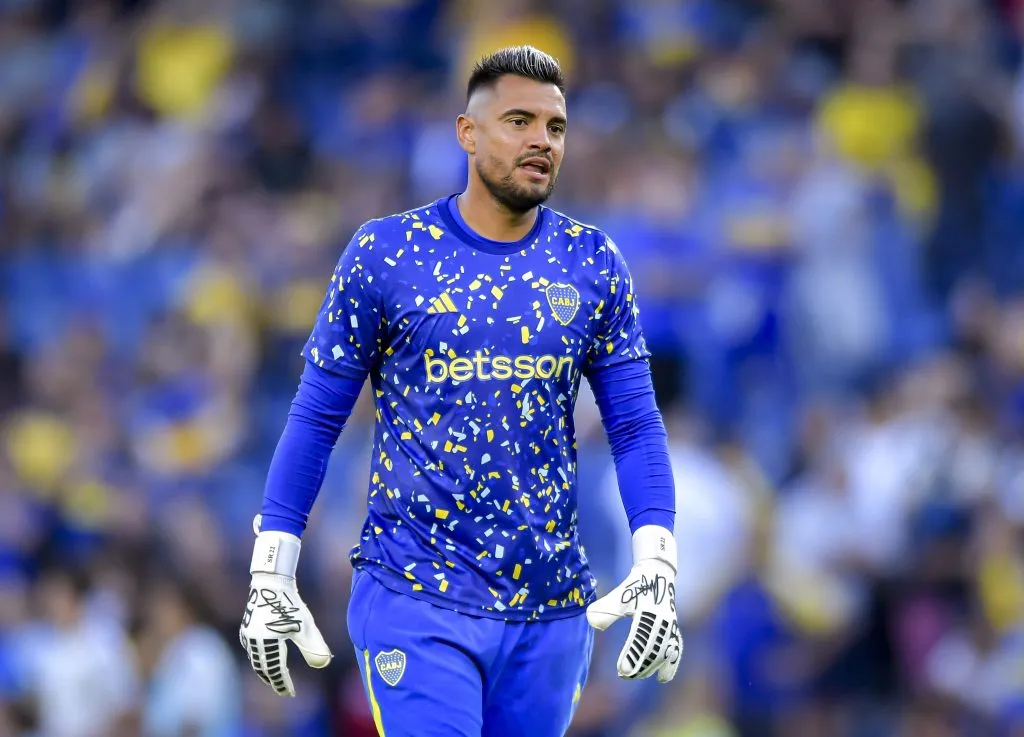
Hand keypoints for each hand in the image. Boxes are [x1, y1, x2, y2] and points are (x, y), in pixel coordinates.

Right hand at [240, 518, 331, 695]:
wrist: (272, 580)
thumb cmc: (290, 604)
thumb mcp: (305, 626)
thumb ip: (314, 647)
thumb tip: (325, 663)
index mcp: (266, 645)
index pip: (275, 671)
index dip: (283, 683)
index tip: (290, 693)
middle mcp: (253, 642)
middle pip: (263, 668)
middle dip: (273, 679)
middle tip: (284, 689)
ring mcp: (247, 634)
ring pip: (256, 659)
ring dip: (266, 670)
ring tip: (276, 676)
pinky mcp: (247, 626)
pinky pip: (253, 649)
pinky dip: (261, 658)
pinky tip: (267, 657)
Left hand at [586, 525, 681, 682]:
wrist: (657, 573)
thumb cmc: (635, 586)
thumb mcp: (620, 596)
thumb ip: (606, 609)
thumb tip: (592, 623)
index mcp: (650, 612)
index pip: (641, 638)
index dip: (632, 656)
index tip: (621, 669)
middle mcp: (664, 621)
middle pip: (653, 649)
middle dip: (639, 664)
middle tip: (624, 675)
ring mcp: (671, 626)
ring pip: (664, 652)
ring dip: (650, 666)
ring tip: (636, 675)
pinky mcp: (674, 629)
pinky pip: (676, 649)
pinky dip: (671, 664)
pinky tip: (663, 678)